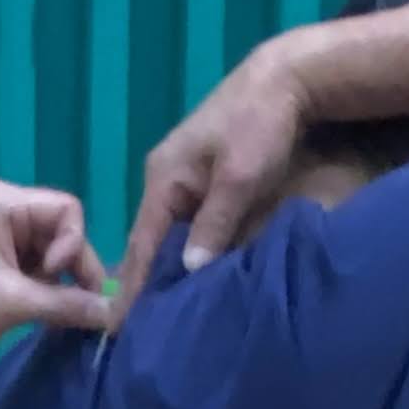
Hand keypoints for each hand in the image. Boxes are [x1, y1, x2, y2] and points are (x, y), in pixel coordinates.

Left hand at [0, 181, 108, 359]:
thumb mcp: (9, 304)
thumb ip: (63, 305)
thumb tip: (113, 314)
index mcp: (5, 203)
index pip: (68, 209)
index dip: (72, 245)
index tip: (54, 276)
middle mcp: (9, 208)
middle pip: (65, 231)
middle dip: (71, 268)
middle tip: (74, 306)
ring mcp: (7, 232)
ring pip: (57, 251)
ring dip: (59, 282)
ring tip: (50, 310)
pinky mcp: (4, 255)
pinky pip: (41, 265)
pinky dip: (47, 287)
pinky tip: (43, 309)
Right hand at [120, 36, 314, 307]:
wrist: (288, 77)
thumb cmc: (260, 124)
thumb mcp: (239, 177)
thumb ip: (215, 223)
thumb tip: (190, 270)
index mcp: (163, 179)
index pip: (141, 243)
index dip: (132, 285)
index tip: (121, 325)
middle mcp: (166, 179)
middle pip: (151, 241)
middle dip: (148, 282)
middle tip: (143, 330)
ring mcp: (186, 177)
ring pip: (172, 233)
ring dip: (171, 268)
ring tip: (166, 312)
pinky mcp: (207, 177)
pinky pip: (190, 223)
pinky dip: (190, 249)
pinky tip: (194, 274)